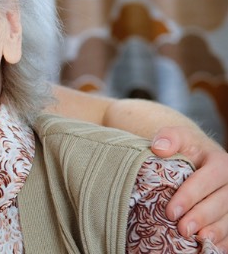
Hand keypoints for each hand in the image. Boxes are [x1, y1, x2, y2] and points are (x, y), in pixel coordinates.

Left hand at [152, 126, 227, 251]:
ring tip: (198, 239)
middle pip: (221, 202)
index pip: (207, 180)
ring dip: (214, 231)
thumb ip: (169, 137)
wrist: (196, 156)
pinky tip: (211, 247)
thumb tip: (159, 148)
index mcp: (220, 163)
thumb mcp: (177, 137)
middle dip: (201, 217)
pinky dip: (223, 240)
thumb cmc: (184, 148)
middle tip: (182, 229)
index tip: (171, 211)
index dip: (190, 196)